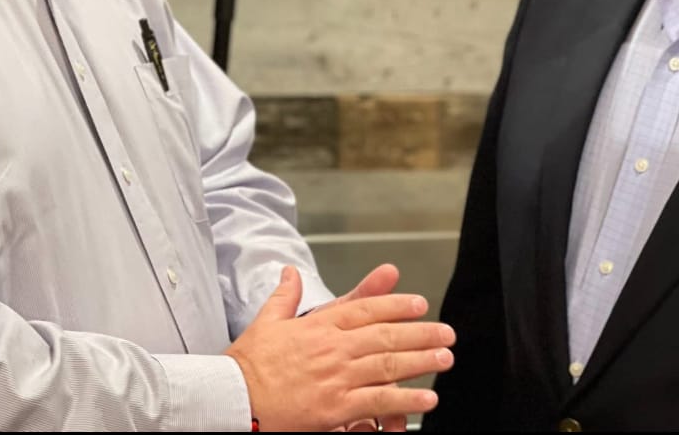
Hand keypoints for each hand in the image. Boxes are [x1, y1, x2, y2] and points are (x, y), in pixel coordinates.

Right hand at [225, 265, 453, 431]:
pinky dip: (405, 400)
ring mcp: (336, 378)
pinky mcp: (335, 408)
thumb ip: (284, 295)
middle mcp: (332, 348)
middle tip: (446, 333)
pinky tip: (426, 398)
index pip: (366, 309)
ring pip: (388, 365)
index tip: (419, 304)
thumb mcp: (266, 321)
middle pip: (386, 335)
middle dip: (421, 333)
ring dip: (421, 361)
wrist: (232, 398)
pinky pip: (378, 402)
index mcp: (318, 325)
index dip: (396, 305)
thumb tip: (290, 271)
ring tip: (444, 359)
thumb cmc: (248, 364)